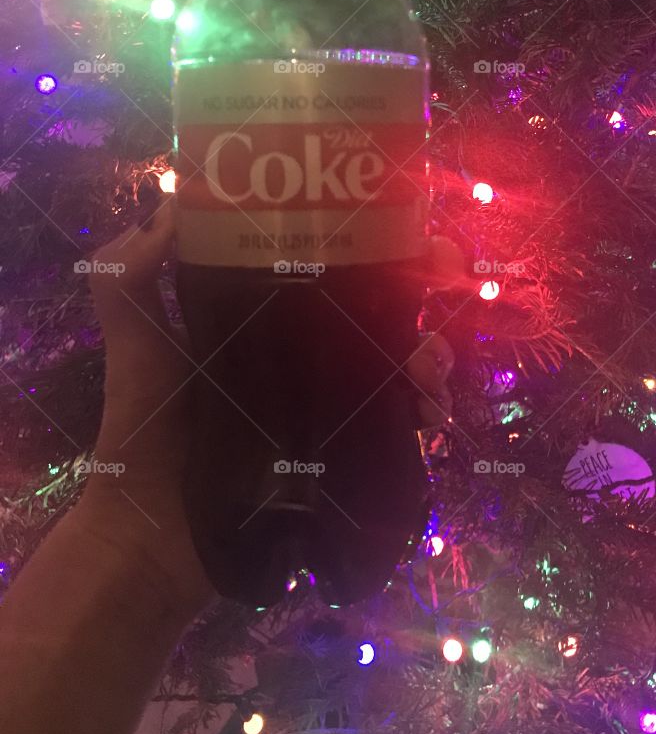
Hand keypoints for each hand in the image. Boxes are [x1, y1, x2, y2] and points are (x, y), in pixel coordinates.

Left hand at [77, 200, 456, 617]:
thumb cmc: (143, 429)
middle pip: (383, 305)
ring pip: (401, 359)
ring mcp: (328, 401)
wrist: (152, 533)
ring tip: (428, 366)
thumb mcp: (133, 340)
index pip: (331, 261)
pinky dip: (428, 410)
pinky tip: (432, 411)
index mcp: (267, 313)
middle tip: (445, 276)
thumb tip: (174, 201)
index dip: (376, 238)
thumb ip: (132, 272)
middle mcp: (306, 349)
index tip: (406, 222)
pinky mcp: (343, 451)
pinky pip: (401, 422)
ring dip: (431, 351)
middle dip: (425, 284)